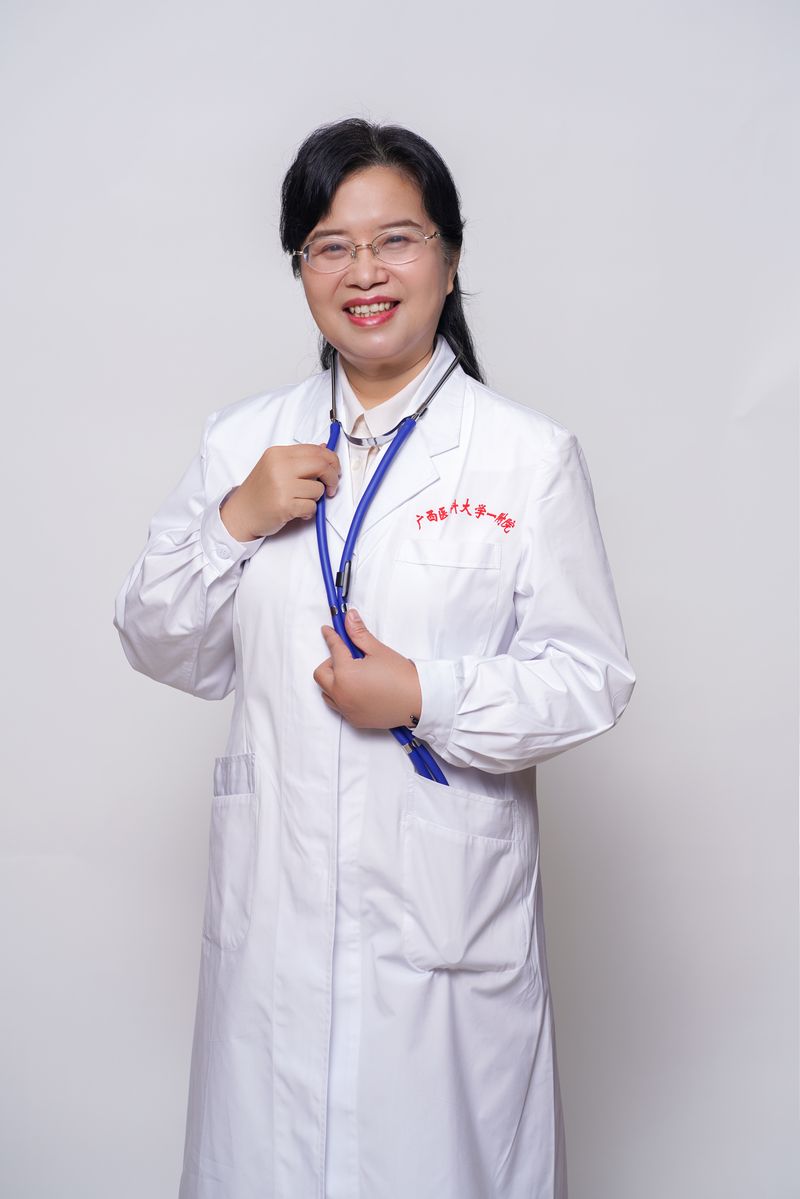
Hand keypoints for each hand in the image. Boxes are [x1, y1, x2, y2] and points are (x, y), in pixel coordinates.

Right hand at [220, 443, 340, 540]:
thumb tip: (324, 447)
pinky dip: (309, 512)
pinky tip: (297, 511)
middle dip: (333, 477)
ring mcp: (281, 485)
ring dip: (316, 499)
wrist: (241, 513)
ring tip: (301, 501)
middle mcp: (279, 466)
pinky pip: (312, 507)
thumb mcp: (275, 467)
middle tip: (331, 488)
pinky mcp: (284, 505)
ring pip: (318, 489)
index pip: (316, 450)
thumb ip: (299, 459)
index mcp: (278, 454)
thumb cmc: (260, 492)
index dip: (332, 460)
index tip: (335, 470)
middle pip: (322, 465)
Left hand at [313, 609, 422, 729]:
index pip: (333, 649)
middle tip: (349, 657)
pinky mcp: (354, 719)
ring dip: (334, 681)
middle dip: (331, 662)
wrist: (418, 701)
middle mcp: (341, 693)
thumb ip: (358, 634)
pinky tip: (358, 689)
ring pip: (326, 692)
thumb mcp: (378, 650)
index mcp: (345, 674)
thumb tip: (349, 618)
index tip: (329, 631)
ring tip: (354, 674)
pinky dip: (342, 695)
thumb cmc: (400, 676)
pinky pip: (338, 706)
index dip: (331, 637)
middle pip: (321, 674)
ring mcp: (346, 709)